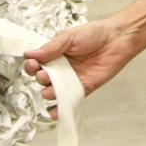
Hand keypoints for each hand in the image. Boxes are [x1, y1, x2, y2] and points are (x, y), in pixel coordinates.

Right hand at [23, 19, 139, 117]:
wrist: (117, 39)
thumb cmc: (94, 34)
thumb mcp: (68, 37)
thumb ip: (50, 47)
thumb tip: (29, 53)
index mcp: (54, 54)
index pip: (36, 63)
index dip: (31, 65)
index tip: (31, 64)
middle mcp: (61, 68)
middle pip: (43, 78)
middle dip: (40, 78)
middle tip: (43, 75)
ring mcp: (71, 79)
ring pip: (54, 91)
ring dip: (49, 93)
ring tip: (50, 90)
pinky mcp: (83, 88)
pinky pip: (70, 100)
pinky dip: (62, 108)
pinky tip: (55, 112)